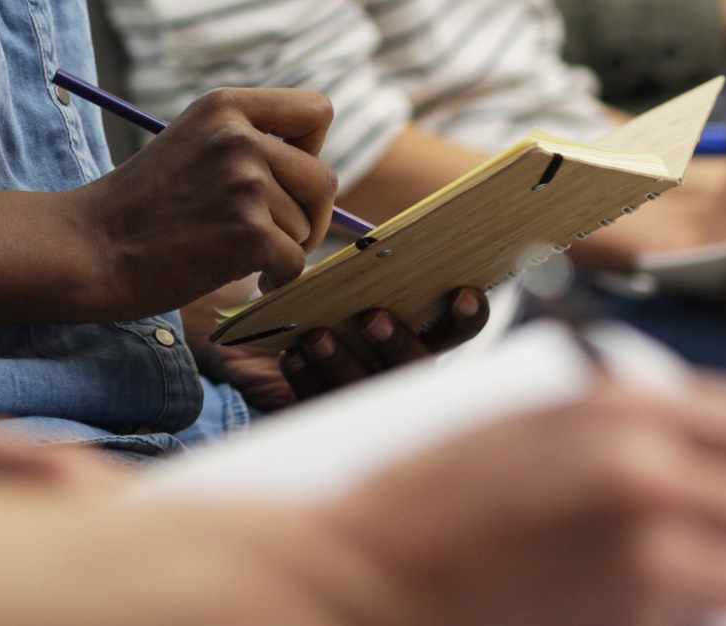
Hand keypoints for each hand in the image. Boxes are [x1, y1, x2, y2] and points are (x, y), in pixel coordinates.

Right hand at [68, 88, 338, 321]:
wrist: (88, 249)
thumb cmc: (138, 209)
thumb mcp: (189, 145)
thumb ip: (243, 145)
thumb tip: (313, 176)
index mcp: (225, 108)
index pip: (314, 112)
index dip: (311, 151)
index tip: (286, 181)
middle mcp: (239, 138)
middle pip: (323, 178)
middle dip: (308, 216)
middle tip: (274, 237)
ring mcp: (245, 185)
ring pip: (306, 228)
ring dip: (281, 250)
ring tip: (235, 255)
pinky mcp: (248, 234)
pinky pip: (295, 264)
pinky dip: (275, 280)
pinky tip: (244, 277)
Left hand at [184, 281, 489, 411]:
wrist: (259, 344)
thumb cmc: (313, 304)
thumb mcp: (335, 284)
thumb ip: (359, 271)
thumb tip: (372, 241)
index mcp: (415, 335)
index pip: (456, 328)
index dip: (466, 314)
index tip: (461, 292)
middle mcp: (395, 370)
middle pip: (413, 366)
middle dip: (396, 342)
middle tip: (372, 317)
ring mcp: (360, 398)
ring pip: (362, 386)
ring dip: (342, 361)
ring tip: (317, 336)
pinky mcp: (320, 415)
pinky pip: (317, 401)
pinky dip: (305, 377)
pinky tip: (292, 356)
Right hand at [323, 375, 725, 624]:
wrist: (359, 587)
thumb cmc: (419, 502)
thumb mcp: (519, 421)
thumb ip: (613, 422)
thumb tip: (685, 445)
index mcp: (621, 418)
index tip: (716, 458)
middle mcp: (650, 489)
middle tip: (686, 520)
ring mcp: (644, 571)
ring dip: (713, 570)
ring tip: (658, 566)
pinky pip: (693, 619)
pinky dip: (674, 611)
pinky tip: (619, 597)